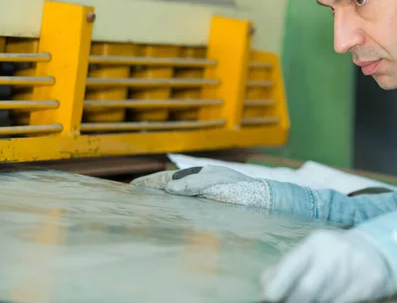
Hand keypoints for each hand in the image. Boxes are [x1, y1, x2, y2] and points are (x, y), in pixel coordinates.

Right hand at [133, 164, 271, 208]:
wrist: (265, 201)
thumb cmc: (243, 189)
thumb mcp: (218, 181)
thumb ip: (194, 184)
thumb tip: (168, 187)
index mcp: (198, 175)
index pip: (168, 178)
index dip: (150, 182)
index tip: (133, 187)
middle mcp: (198, 187)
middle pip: (168, 189)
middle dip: (151, 193)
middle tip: (132, 199)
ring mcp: (202, 199)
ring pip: (175, 201)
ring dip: (160, 203)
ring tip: (143, 211)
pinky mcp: (207, 212)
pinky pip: (186, 213)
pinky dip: (173, 213)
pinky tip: (166, 220)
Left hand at [261, 229, 396, 302]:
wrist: (376, 250)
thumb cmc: (333, 255)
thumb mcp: (312, 252)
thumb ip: (288, 266)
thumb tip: (266, 281)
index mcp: (315, 243)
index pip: (292, 264)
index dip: (279, 284)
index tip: (270, 297)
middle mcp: (333, 253)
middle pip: (307, 288)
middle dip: (296, 301)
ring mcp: (352, 268)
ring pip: (325, 299)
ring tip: (315, 298)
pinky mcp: (368, 283)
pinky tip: (330, 300)